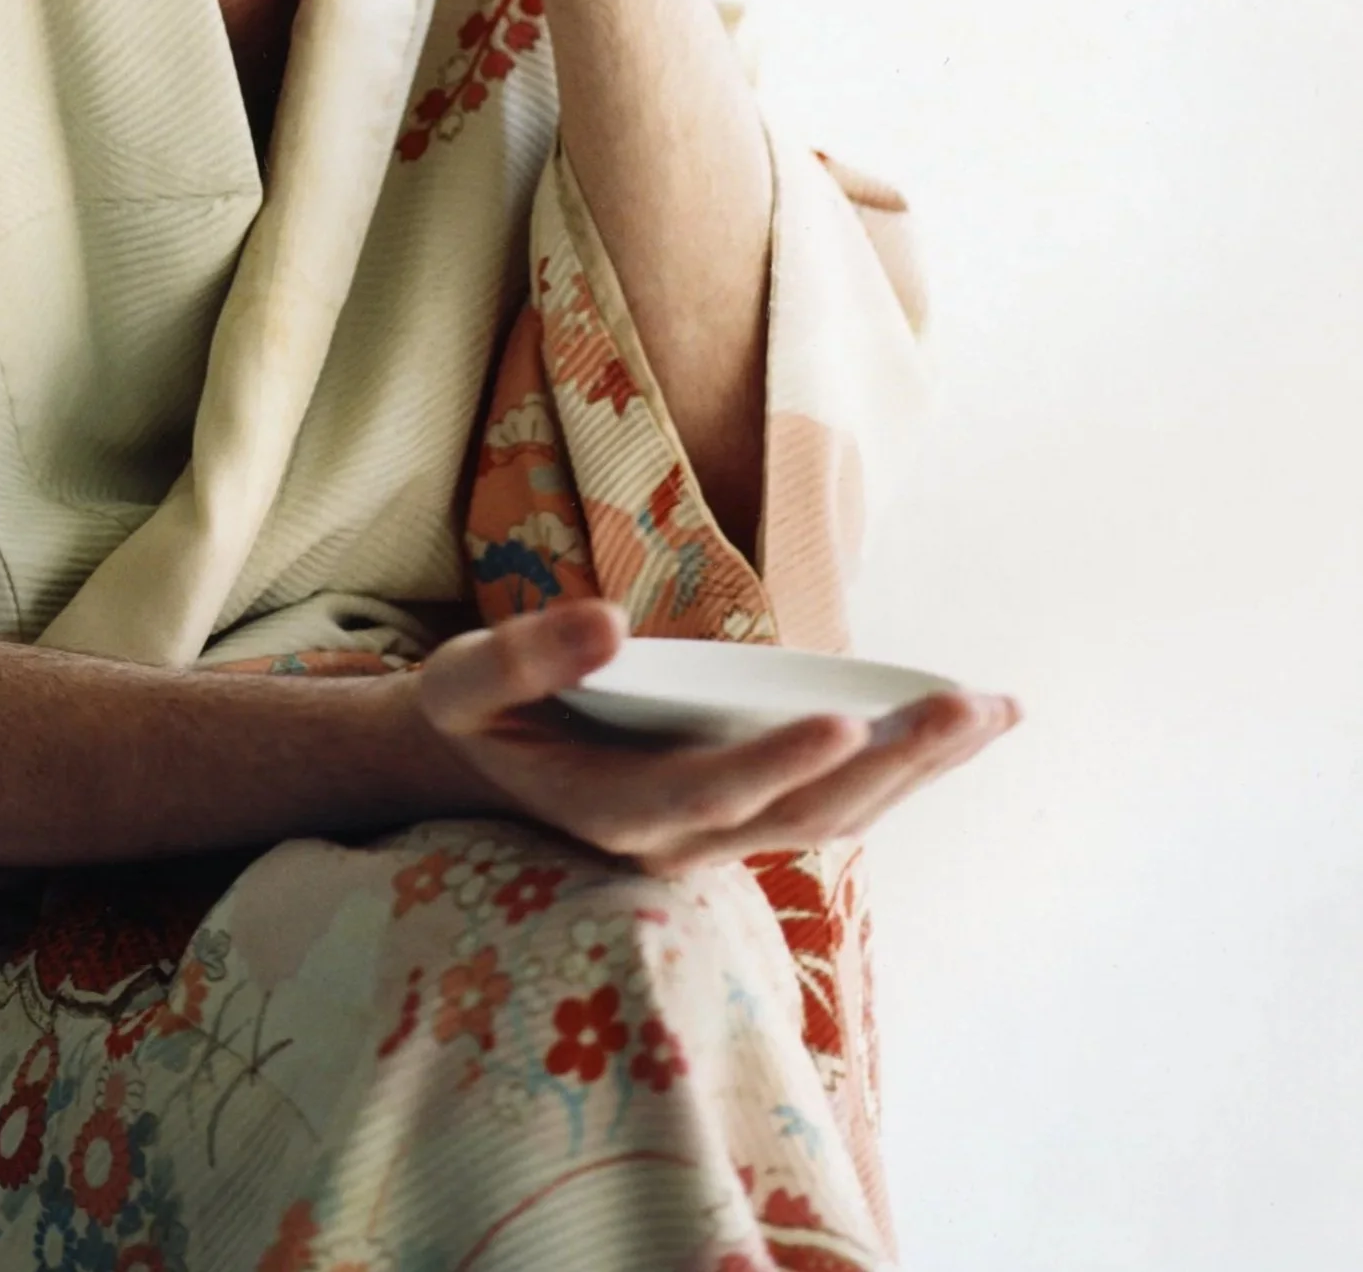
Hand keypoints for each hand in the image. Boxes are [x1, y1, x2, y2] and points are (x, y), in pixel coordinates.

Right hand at [409, 599, 1020, 875]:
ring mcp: (717, 838)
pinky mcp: (741, 816)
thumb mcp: (468, 680)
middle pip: (804, 818)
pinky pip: (833, 806)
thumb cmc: (474, 714)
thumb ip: (528, 656)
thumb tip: (607, 619)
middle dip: (894, 762)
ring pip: (834, 821)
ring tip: (994, 710)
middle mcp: (679, 842)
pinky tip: (952, 725)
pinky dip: (898, 769)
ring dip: (917, 770)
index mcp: (614, 812)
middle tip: (971, 705)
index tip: (844, 717)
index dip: (780, 762)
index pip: (711, 792)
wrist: (473, 768)